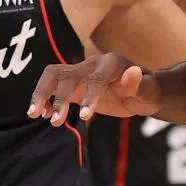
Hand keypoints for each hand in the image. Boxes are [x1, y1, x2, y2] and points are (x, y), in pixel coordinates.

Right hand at [27, 53, 161, 124]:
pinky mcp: (72, 83)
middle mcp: (93, 63)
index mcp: (113, 63)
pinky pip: (51, 84)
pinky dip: (43, 98)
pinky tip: (41, 114)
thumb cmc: (148, 92)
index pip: (97, 78)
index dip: (91, 95)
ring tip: (35, 114)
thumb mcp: (151, 92)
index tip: (86, 117)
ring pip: (54, 75)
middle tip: (57, 122)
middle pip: (70, 75)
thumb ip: (141, 85)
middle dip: (62, 98)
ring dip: (43, 93)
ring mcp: (80, 71)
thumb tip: (132, 72)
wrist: (141, 91)